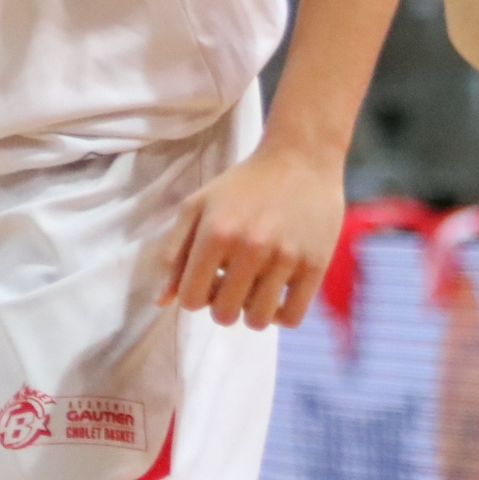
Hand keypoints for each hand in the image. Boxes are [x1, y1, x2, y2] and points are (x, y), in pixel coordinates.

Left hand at [154, 143, 344, 329]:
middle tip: (230, 284)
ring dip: (250, 312)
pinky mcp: (315, 265)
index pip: (191, 299)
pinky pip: (292, 318)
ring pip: (258, 321)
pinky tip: (276, 294)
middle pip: (223, 315)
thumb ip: (174, 251)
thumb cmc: (242, 184)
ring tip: (253, 289)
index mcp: (216, 232)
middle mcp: (251, 247)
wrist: (300, 158)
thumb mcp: (198, 206)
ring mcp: (286, 257)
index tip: (206, 280)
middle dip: (221, 305)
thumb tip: (163, 301)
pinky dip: (279, 314)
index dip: (193, 296)